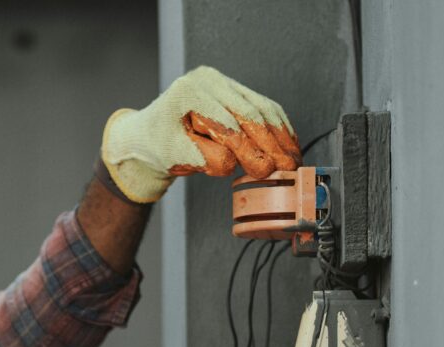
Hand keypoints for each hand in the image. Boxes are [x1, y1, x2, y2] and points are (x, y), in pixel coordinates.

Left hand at [101, 65, 300, 202]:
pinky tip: (288, 144)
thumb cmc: (158, 144)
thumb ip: (202, 158)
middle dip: (271, 143)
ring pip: (262, 107)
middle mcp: (208, 80)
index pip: (226, 123)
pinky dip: (278, 127)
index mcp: (189, 91)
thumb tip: (233, 162)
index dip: (249, 148)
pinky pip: (263, 107)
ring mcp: (223, 82)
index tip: (264, 169)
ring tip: (293, 159)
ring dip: (280, 135)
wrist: (150, 133)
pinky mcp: (235, 90)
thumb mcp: (173, 155)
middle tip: (287, 166)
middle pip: (249, 112)